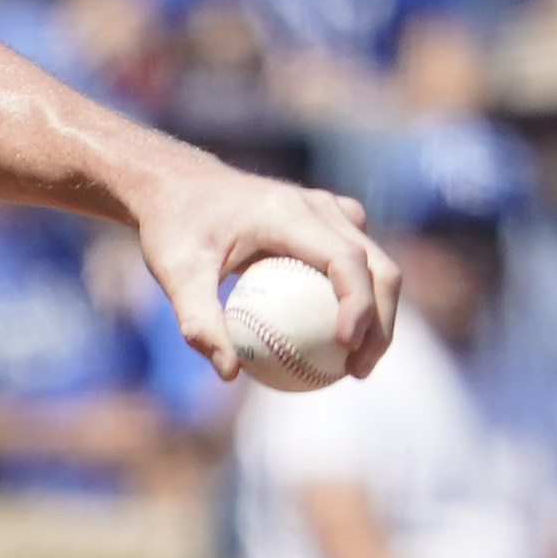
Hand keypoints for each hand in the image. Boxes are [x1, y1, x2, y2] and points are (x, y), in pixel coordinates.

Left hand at [131, 156, 393, 385]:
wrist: (179, 185)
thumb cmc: (175, 228)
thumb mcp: (175, 273)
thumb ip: (199, 321)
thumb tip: (230, 373)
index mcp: (289, 212)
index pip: (344, 258)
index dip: (359, 303)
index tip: (346, 348)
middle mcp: (319, 207)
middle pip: (377, 265)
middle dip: (381, 322)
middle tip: (357, 373)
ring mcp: (329, 211)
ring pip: (376, 265)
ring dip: (378, 316)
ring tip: (353, 369)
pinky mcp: (328, 223)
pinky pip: (356, 265)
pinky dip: (359, 303)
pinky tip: (336, 346)